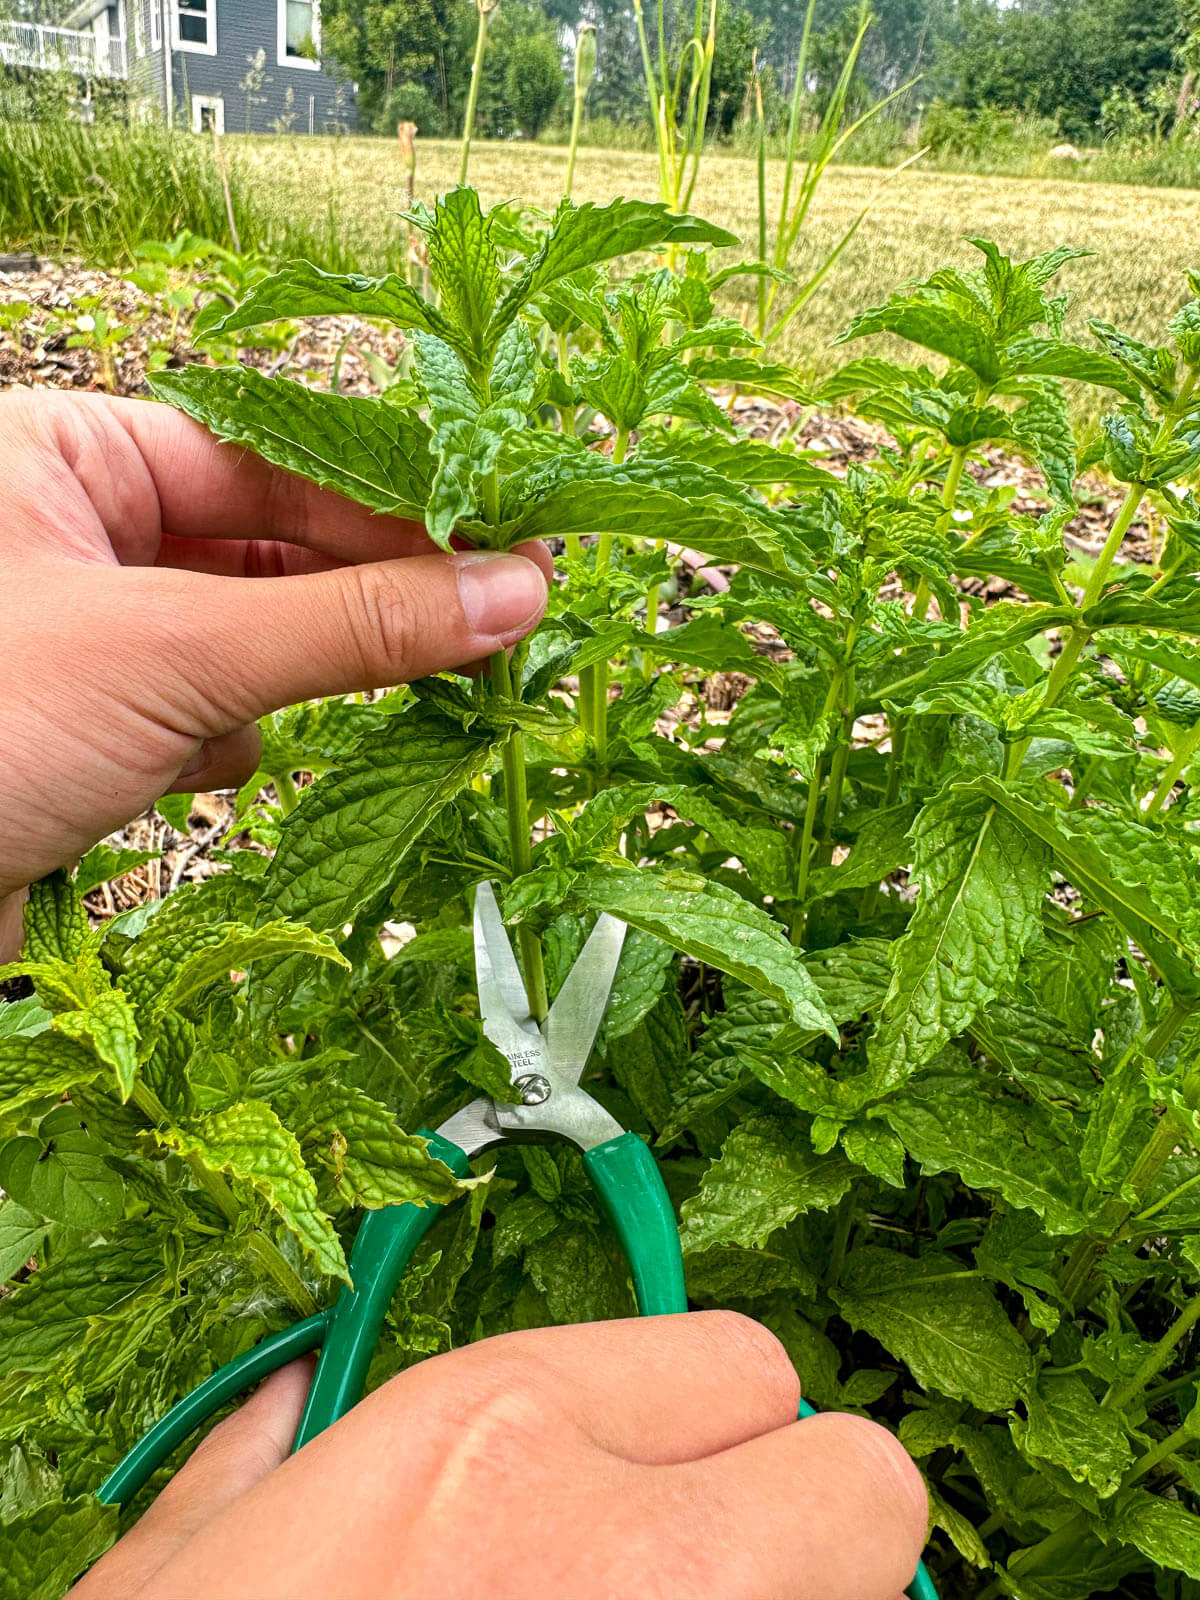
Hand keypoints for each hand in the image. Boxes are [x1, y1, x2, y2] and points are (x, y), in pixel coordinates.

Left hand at [0, 389, 549, 956]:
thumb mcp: (175, 655)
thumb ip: (351, 624)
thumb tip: (512, 592)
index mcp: (69, 456)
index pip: (273, 459)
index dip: (396, 507)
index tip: (511, 547)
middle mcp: (73, 532)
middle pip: (267, 550)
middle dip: (354, 604)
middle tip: (487, 628)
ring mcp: (81, 634)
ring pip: (243, 642)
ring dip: (278, 687)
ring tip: (307, 712)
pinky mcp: (86, 727)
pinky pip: (198, 716)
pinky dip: (218, 746)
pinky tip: (188, 775)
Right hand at [71, 1313, 926, 1599]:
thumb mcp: (176, 1586)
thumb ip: (259, 1470)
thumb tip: (288, 1412)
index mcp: (493, 1448)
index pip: (744, 1361)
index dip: (704, 1423)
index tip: (657, 1473)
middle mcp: (635, 1561)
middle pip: (861, 1481)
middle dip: (804, 1518)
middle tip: (701, 1571)